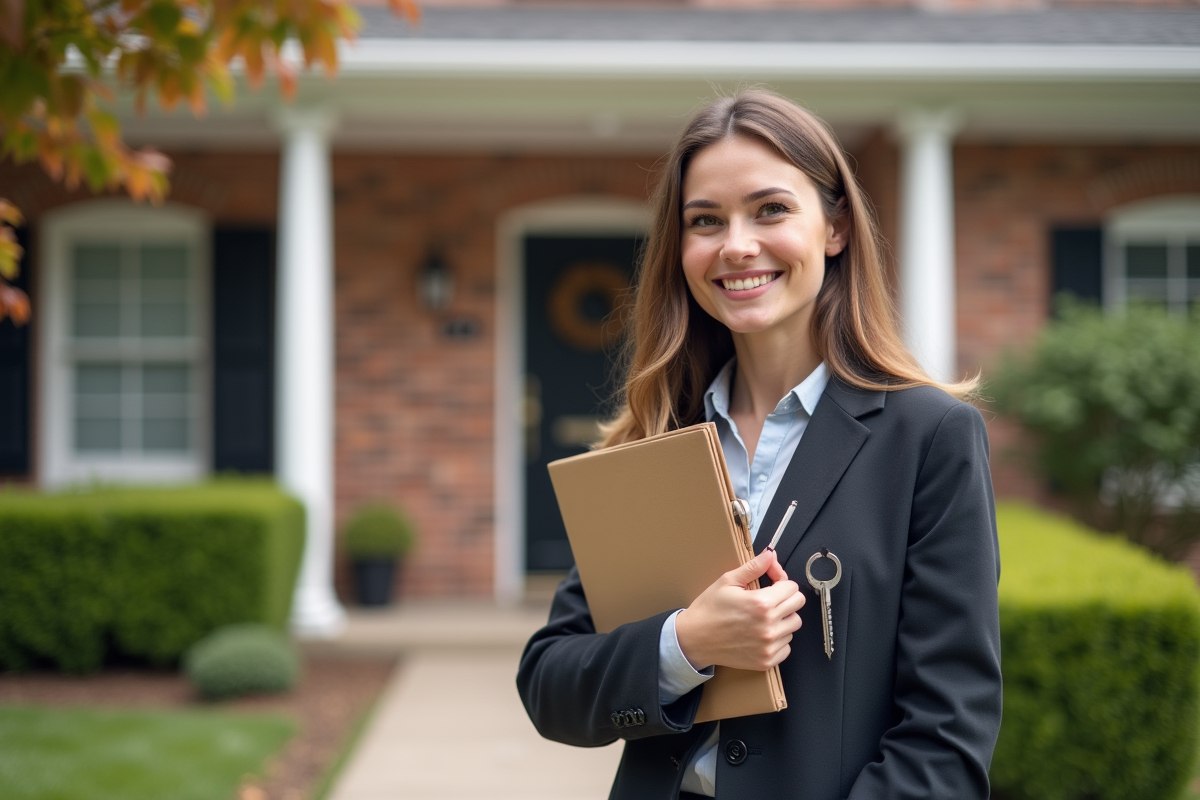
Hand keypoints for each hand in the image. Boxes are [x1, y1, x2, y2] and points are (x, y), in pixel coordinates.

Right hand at [674, 549, 804, 672]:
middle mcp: (769, 626)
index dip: (781, 582)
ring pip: (793, 626)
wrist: (694, 639)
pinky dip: (778, 640)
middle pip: (798, 605)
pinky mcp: (766, 660)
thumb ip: (754, 567)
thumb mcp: (727, 581)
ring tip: (762, 618)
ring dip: (782, 619)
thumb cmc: (709, 609)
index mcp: (761, 603)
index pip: (792, 587)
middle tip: (768, 599)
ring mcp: (769, 645)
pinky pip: (787, 647)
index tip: (771, 584)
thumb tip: (771, 554)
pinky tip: (761, 634)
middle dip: (785, 598)